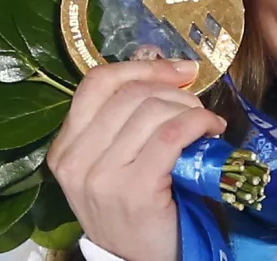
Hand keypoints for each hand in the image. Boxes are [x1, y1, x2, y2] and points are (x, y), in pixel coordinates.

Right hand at [47, 60, 225, 260]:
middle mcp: (75, 161)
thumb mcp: (115, 164)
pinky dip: (198, 123)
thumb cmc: (136, 210)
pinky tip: (211, 131)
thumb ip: (126, 121)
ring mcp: (101, 177)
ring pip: (152, 112)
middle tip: (196, 109)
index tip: (177, 69)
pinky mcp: (133, 190)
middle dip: (174, 93)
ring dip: (190, 110)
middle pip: (130, 95)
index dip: (141, 67)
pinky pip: (171, 135)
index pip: (96, 83)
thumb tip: (167, 66)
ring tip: (205, 125)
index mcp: (65, 148)